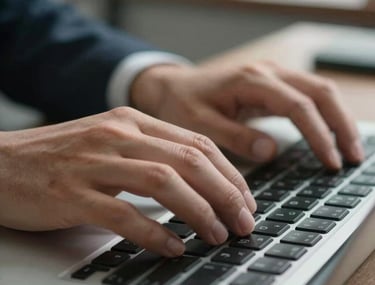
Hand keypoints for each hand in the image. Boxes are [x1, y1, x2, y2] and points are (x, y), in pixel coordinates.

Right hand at [0, 107, 255, 256]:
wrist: (2, 162)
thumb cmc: (62, 155)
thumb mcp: (112, 141)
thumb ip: (152, 154)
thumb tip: (198, 184)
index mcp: (132, 121)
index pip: (196, 143)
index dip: (229, 173)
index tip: (244, 199)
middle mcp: (118, 135)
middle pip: (189, 161)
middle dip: (225, 194)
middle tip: (244, 221)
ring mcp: (95, 162)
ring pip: (164, 183)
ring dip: (199, 212)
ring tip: (217, 235)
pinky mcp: (72, 192)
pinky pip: (124, 213)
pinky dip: (154, 233)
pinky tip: (173, 247)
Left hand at [131, 62, 363, 168]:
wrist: (171, 88)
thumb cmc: (180, 104)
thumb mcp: (199, 124)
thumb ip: (234, 137)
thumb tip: (271, 151)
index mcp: (251, 81)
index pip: (298, 106)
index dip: (319, 135)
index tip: (331, 162)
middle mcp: (266, 73)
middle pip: (319, 93)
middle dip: (340, 125)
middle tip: (352, 159)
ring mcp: (270, 76)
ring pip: (318, 91)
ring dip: (336, 119)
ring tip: (348, 150)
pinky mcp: (269, 85)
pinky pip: (305, 95)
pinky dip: (322, 114)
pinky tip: (327, 134)